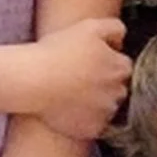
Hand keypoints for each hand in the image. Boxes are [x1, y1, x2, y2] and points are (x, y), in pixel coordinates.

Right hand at [24, 16, 129, 139]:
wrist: (32, 80)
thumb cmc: (58, 51)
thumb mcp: (89, 26)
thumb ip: (114, 28)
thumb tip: (122, 40)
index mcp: (120, 68)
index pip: (123, 66)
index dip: (107, 62)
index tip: (89, 62)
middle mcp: (118, 93)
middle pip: (118, 88)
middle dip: (105, 84)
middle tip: (80, 78)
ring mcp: (105, 113)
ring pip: (107, 108)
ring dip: (96, 103)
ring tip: (73, 94)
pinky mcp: (91, 129)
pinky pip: (94, 125)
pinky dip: (85, 119)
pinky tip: (69, 108)